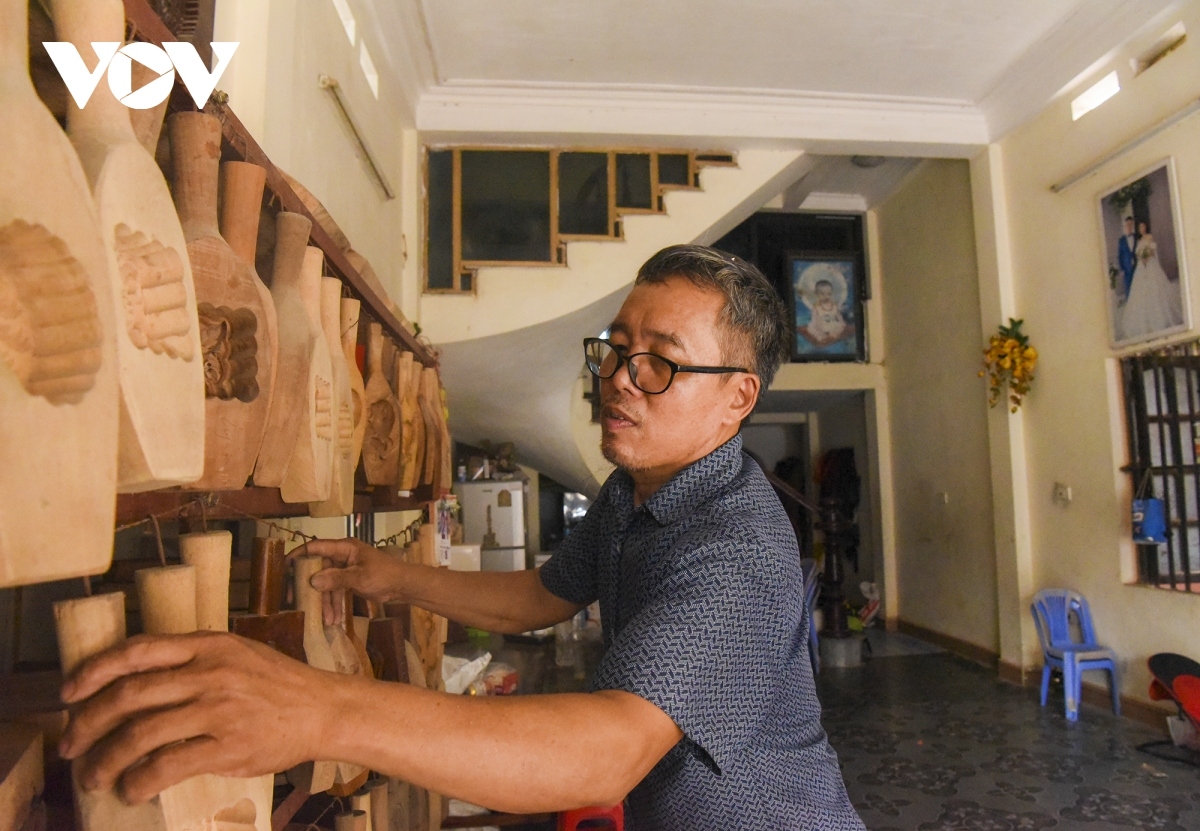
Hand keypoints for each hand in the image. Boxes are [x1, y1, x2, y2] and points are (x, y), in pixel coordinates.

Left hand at [59, 632, 340, 803]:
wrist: (324, 709)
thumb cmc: (278, 684)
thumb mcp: (237, 653)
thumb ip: (193, 660)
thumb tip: (136, 682)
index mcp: (208, 645)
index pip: (136, 651)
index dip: (93, 671)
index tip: (68, 693)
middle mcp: (209, 673)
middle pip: (128, 695)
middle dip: (87, 723)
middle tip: (70, 746)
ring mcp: (218, 709)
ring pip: (140, 734)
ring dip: (105, 760)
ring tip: (93, 777)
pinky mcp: (227, 746)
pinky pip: (167, 766)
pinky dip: (138, 782)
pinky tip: (131, 790)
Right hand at [298, 538, 407, 624]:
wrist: (403, 585)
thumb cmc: (384, 575)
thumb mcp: (360, 577)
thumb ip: (337, 579)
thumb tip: (312, 581)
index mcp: (344, 547)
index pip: (316, 547)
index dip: (299, 555)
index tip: (284, 566)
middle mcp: (342, 556)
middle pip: (318, 569)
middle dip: (310, 587)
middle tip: (295, 601)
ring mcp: (345, 569)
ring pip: (327, 584)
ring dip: (326, 602)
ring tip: (326, 620)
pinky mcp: (349, 581)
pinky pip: (336, 592)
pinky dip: (335, 604)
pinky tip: (334, 619)